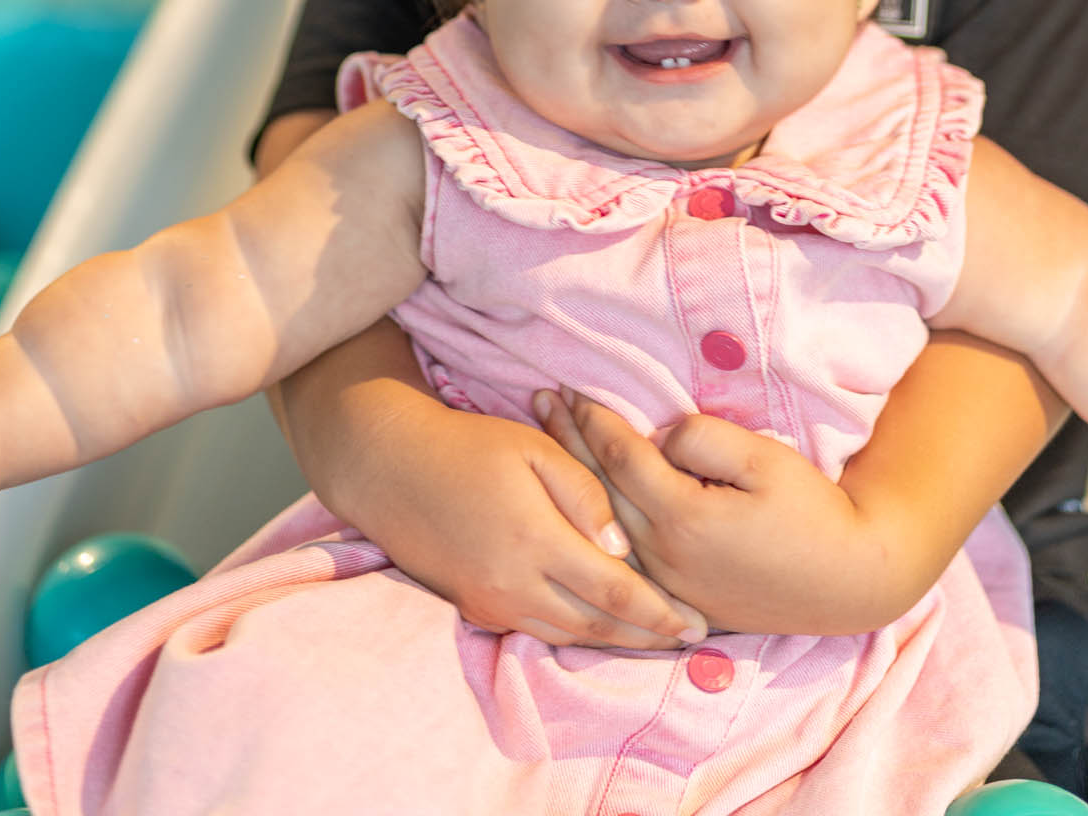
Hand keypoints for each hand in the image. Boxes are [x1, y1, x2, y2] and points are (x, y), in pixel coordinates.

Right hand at [274, 323, 707, 649]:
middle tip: (693, 639)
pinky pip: (536, 629)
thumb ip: (582, 491)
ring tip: (658, 640)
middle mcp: (514, 585)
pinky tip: (600, 626)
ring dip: (615, 642)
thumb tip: (621, 543)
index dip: (659, 612)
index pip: (613, 590)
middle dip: (647, 637)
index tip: (697, 622)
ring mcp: (492, 602)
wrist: (391, 468)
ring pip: (566, 634)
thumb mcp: (532, 448)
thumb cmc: (469, 446)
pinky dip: (575, 633)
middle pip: (595, 625)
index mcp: (535, 542)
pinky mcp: (475, 606)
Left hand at [534, 391, 896, 634]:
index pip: (620, 458)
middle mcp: (663, 556)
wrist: (846, 582)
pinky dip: (594, 516)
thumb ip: (704, 439)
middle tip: (541, 400)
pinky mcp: (678, 597)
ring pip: (603, 523)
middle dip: (568, 440)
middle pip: (598, 490)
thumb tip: (661, 435)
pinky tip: (580, 496)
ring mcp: (667, 582)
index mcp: (682, 518)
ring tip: (550, 437)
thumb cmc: (811, 512)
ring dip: (573, 476)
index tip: (572, 384)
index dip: (595, 418)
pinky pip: (621, 551)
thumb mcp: (764, 460)